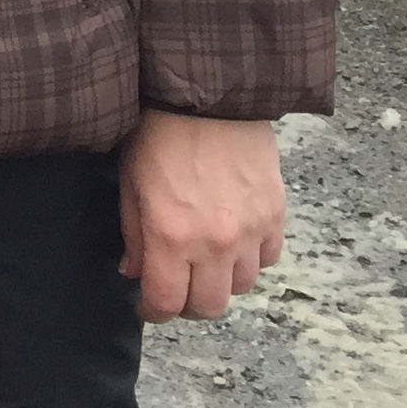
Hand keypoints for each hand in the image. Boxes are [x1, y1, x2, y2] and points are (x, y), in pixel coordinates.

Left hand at [117, 109, 284, 320]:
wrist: (209, 96)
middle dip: (188, 305)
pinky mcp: (275, 216)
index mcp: (171, 236)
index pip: (166, 302)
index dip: (154, 311)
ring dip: (220, 281)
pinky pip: (268, 259)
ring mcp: (250, 231)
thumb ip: (133, 234)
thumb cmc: (159, 133)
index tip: (148, 306)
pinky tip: (234, 241)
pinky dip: (251, 259)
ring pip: (241, 286)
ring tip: (204, 260)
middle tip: (176, 288)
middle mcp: (214, 243)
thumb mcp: (130, 182)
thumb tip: (135, 270)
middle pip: (209, 306)